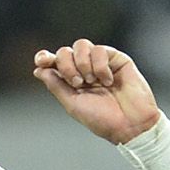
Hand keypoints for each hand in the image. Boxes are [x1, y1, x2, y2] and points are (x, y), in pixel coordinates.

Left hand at [32, 39, 160, 144]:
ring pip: (82, 45)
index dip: (45, 57)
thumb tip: (39, 70)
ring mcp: (101, 63)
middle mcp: (85, 69)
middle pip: (66, 51)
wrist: (130, 124)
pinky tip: (108, 81)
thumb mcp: (73, 104)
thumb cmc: (102, 119)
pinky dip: (100, 66)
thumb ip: (56, 86)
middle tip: (77, 82)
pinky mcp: (117, 59)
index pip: (55, 62)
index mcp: (72, 81)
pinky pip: (100, 50)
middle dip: (66, 65)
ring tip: (91, 81)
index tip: (42, 60)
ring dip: (82, 63)